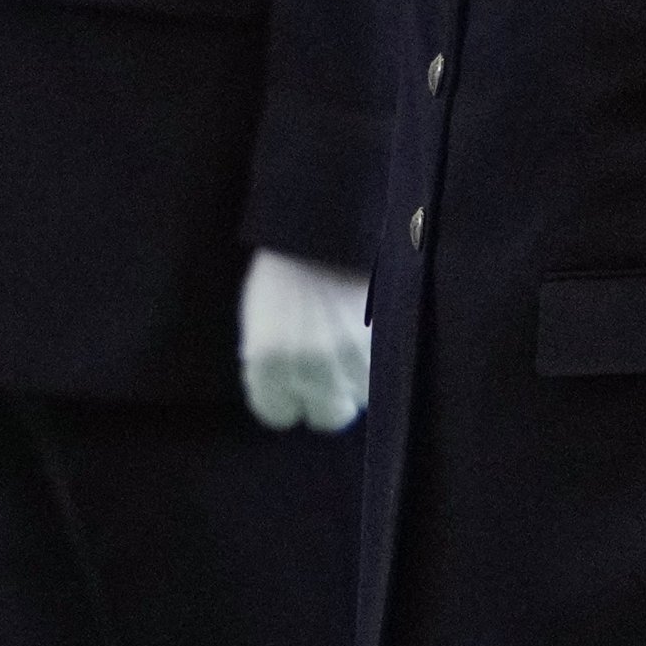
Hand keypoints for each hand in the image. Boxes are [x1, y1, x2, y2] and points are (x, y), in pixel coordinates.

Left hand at [238, 247, 372, 431]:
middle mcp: (309, 370)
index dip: (285, 399)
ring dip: (356, 382)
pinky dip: (376, 365)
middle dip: (325, 398)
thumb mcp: (259, 317)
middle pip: (325, 418)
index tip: (291, 384)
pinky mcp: (385, 349)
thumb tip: (284, 393)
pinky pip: (383, 378)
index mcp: (266, 361)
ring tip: (350, 347)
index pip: (276, 414)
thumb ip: (268, 360)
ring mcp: (351, 362)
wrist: (326, 228)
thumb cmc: (285, 269)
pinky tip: (367, 339)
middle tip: (327, 371)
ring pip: (360, 401)